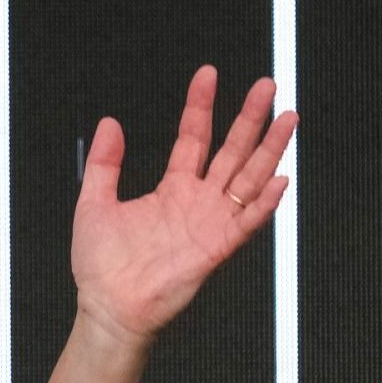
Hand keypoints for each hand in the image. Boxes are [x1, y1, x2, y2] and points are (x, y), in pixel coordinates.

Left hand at [69, 66, 294, 343]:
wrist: (108, 308)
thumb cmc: (101, 266)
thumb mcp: (94, 204)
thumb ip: (104, 164)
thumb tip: (108, 124)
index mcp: (172, 189)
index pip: (193, 137)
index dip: (201, 106)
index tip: (208, 75)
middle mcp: (198, 202)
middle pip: (232, 151)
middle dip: (250, 118)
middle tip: (267, 85)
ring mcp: (211, 223)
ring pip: (249, 178)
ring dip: (270, 149)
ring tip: (287, 118)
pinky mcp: (217, 248)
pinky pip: (247, 223)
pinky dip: (264, 203)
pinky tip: (279, 180)